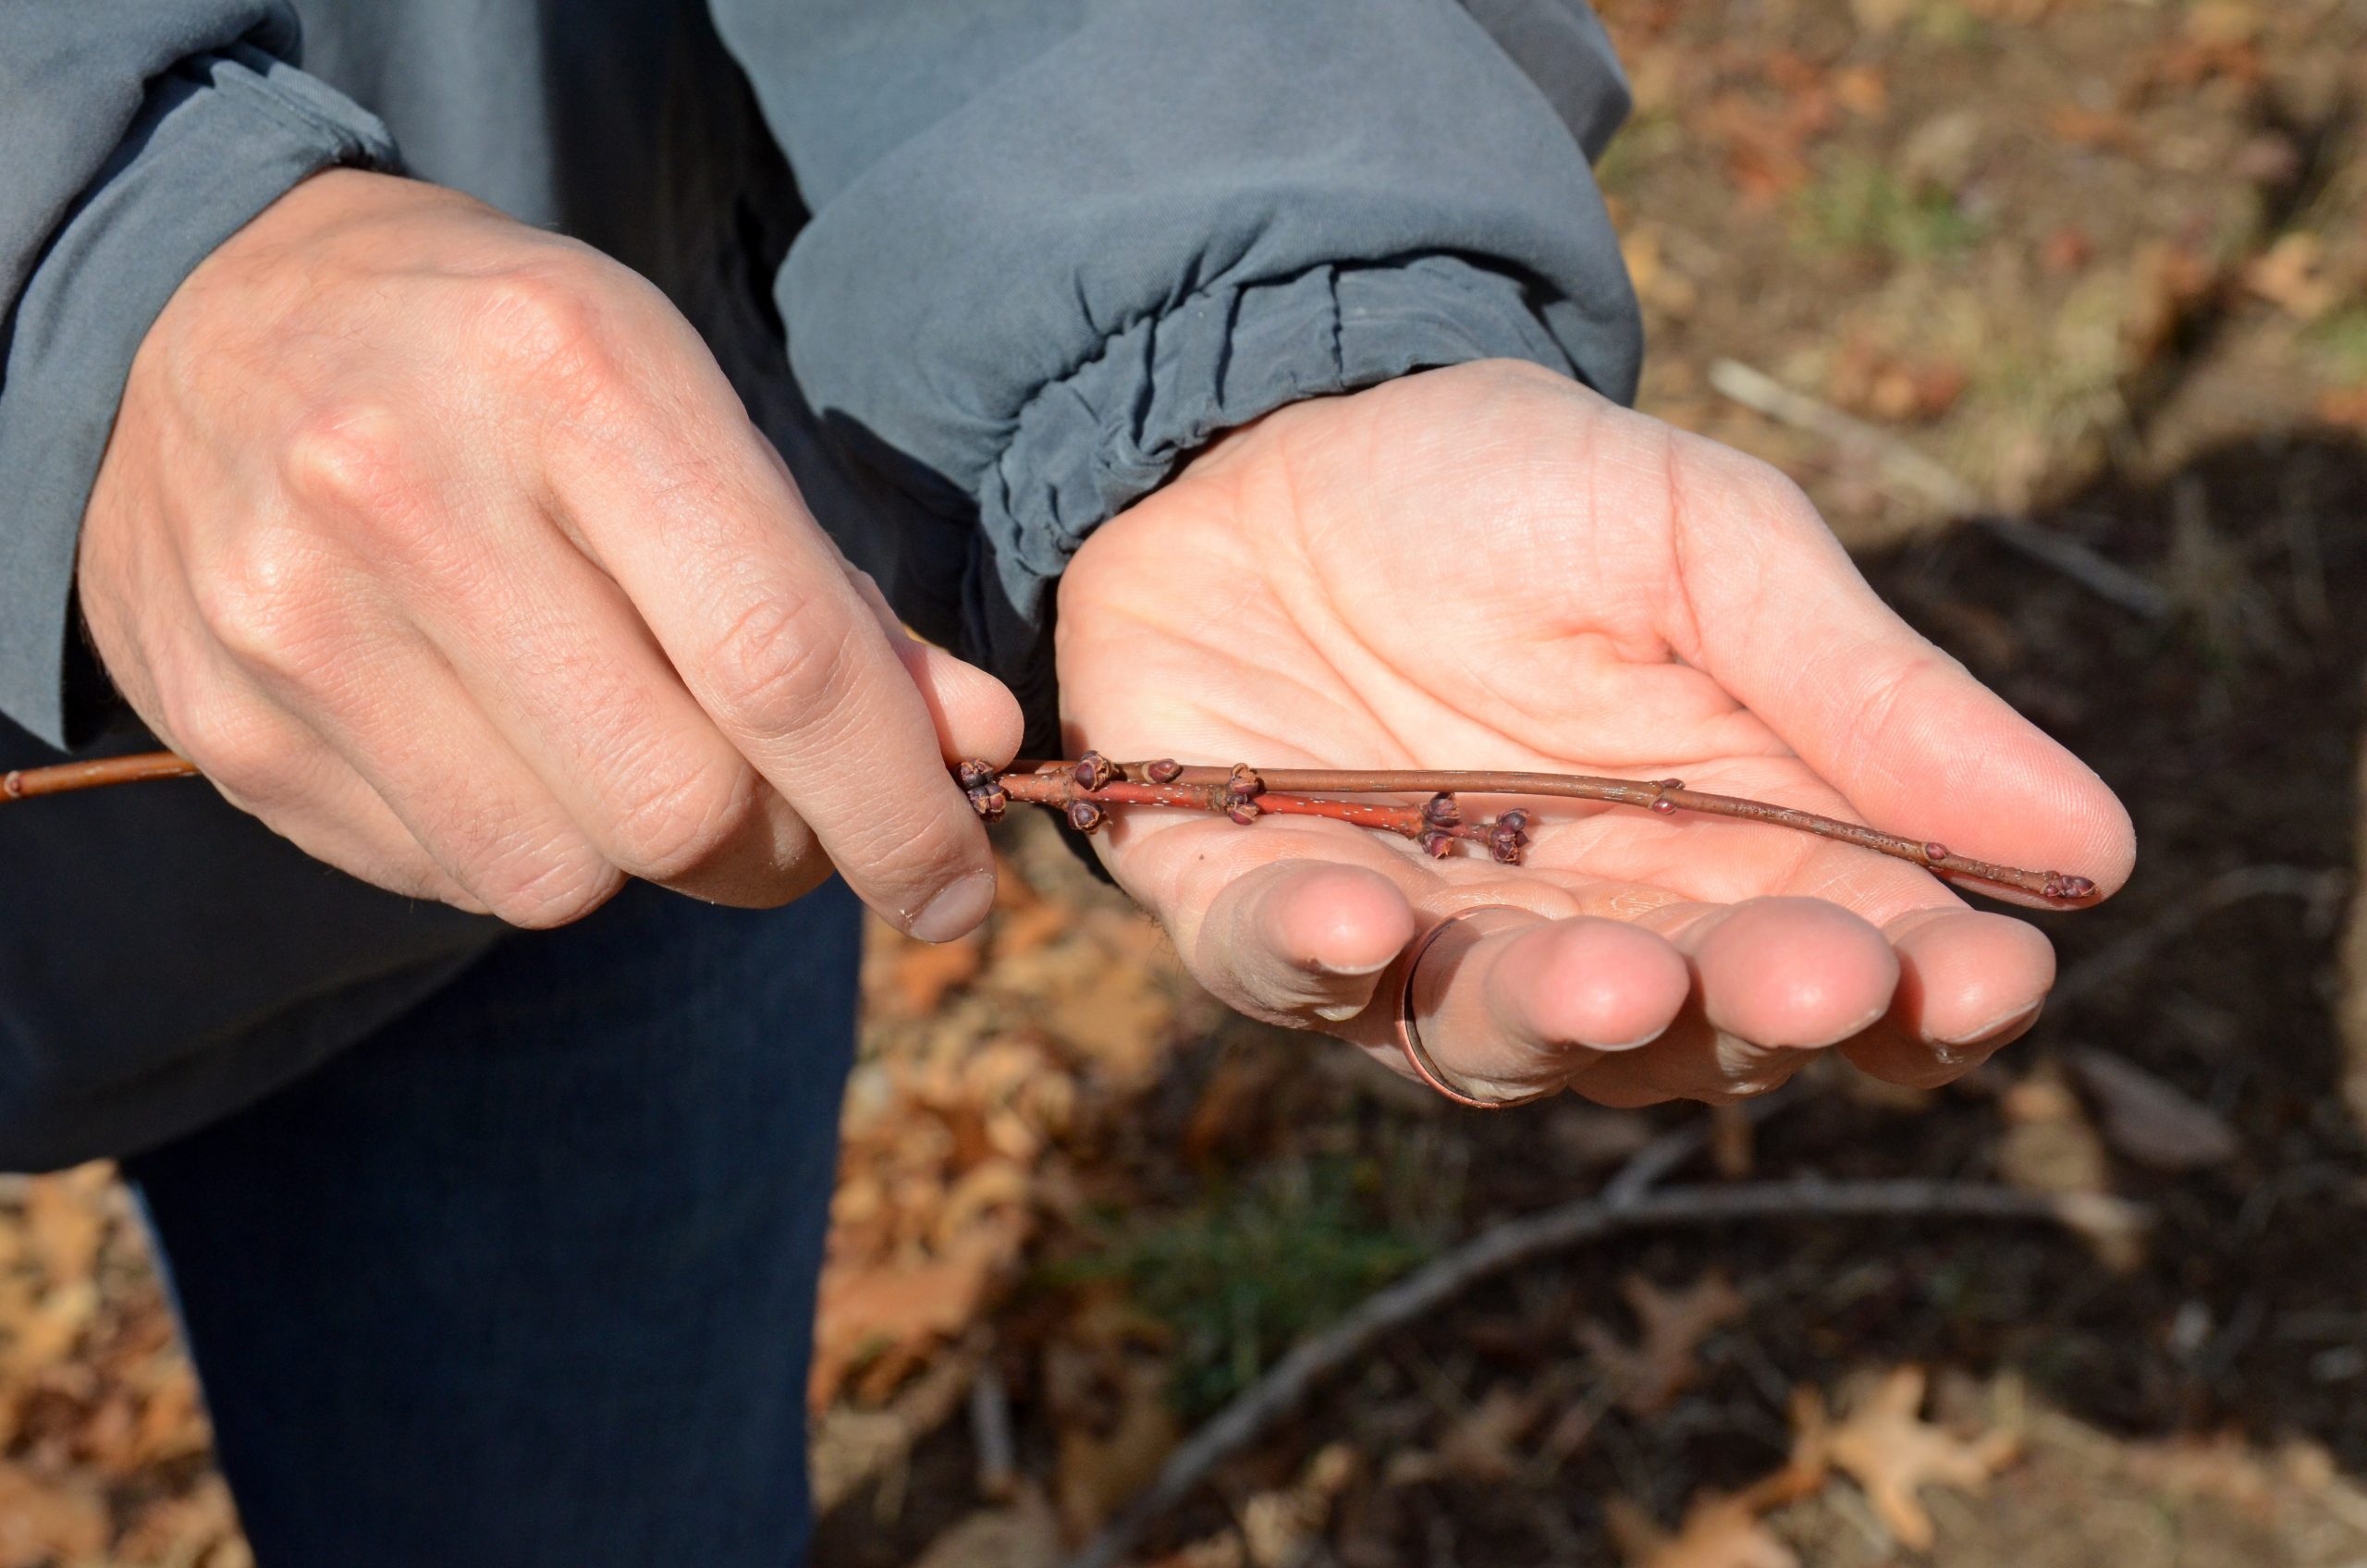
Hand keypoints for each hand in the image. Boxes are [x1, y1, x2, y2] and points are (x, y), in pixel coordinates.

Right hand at [79, 170, 1017, 935]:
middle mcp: (406, 493)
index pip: (778, 661)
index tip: (959, 890)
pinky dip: (527, 843)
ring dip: (642, 854)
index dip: (896, 809)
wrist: (201, 310)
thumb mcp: (686, 408)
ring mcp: (291, 621)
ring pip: (562, 876)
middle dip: (781, 849)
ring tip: (633, 749)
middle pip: (678, 807)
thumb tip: (979, 749)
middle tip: (794, 810)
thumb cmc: (506, 363)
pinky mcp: (224, 727)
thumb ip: (836, 596)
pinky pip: (450, 879)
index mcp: (567, 377)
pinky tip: (507, 739)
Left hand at [1055, 361, 2133, 1104]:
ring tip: (1611, 977)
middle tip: (1814, 976)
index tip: (1992, 972)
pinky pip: (1268, 965)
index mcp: (1719, 858)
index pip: (1851, 966)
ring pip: (1486, 1036)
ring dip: (1549, 1017)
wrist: (1272, 419)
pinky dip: (1308, 959)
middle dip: (1747, 1008)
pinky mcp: (1234, 901)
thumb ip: (1867, 693)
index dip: (1925, 991)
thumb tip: (2095, 847)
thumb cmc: (1508, 487)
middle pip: (1679, 1033)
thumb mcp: (1710, 542)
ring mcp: (1404, 935)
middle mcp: (1574, 930)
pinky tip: (1357, 920)